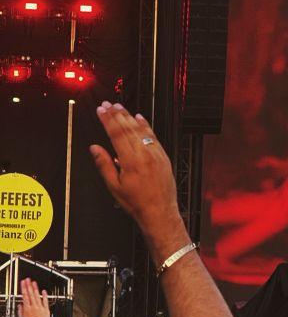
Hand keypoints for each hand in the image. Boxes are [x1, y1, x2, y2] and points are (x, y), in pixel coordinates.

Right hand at [18, 279, 50, 316]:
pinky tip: (44, 291)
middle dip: (29, 286)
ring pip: (37, 296)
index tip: (23, 283)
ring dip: (36, 288)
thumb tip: (19, 306)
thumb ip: (20, 312)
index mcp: (27, 309)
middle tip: (28, 279)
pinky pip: (46, 301)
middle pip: (30, 294)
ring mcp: (40, 308)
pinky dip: (45, 296)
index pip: (25, 296)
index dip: (24, 288)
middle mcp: (34, 307)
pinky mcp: (46, 310)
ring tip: (34, 282)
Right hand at [90, 103, 184, 253]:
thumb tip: (95, 148)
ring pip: (141, 130)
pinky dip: (145, 125)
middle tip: (108, 104)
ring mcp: (156, 154)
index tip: (101, 110)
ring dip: (129, 117)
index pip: (117, 134)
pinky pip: (153, 136)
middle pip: (129, 128)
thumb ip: (104, 164)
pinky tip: (140, 118)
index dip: (108, 120)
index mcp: (131, 161)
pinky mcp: (163, 156)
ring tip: (120, 107)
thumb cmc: (138, 203)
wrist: (160, 212)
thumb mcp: (114, 187)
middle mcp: (145, 154)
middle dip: (117, 114)